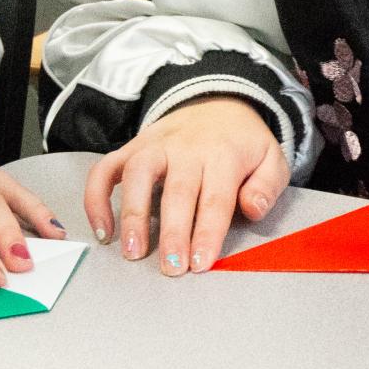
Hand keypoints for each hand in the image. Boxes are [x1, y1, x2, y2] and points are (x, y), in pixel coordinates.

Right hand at [85, 97, 288, 276]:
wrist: (219, 101)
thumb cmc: (243, 142)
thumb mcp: (271, 158)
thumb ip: (268, 185)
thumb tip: (251, 209)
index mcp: (224, 154)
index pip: (216, 197)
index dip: (208, 232)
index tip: (201, 263)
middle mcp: (187, 148)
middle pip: (177, 190)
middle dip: (173, 232)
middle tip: (171, 267)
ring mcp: (156, 146)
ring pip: (137, 174)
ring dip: (132, 214)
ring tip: (132, 251)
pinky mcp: (133, 147)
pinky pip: (106, 168)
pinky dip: (97, 198)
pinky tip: (103, 229)